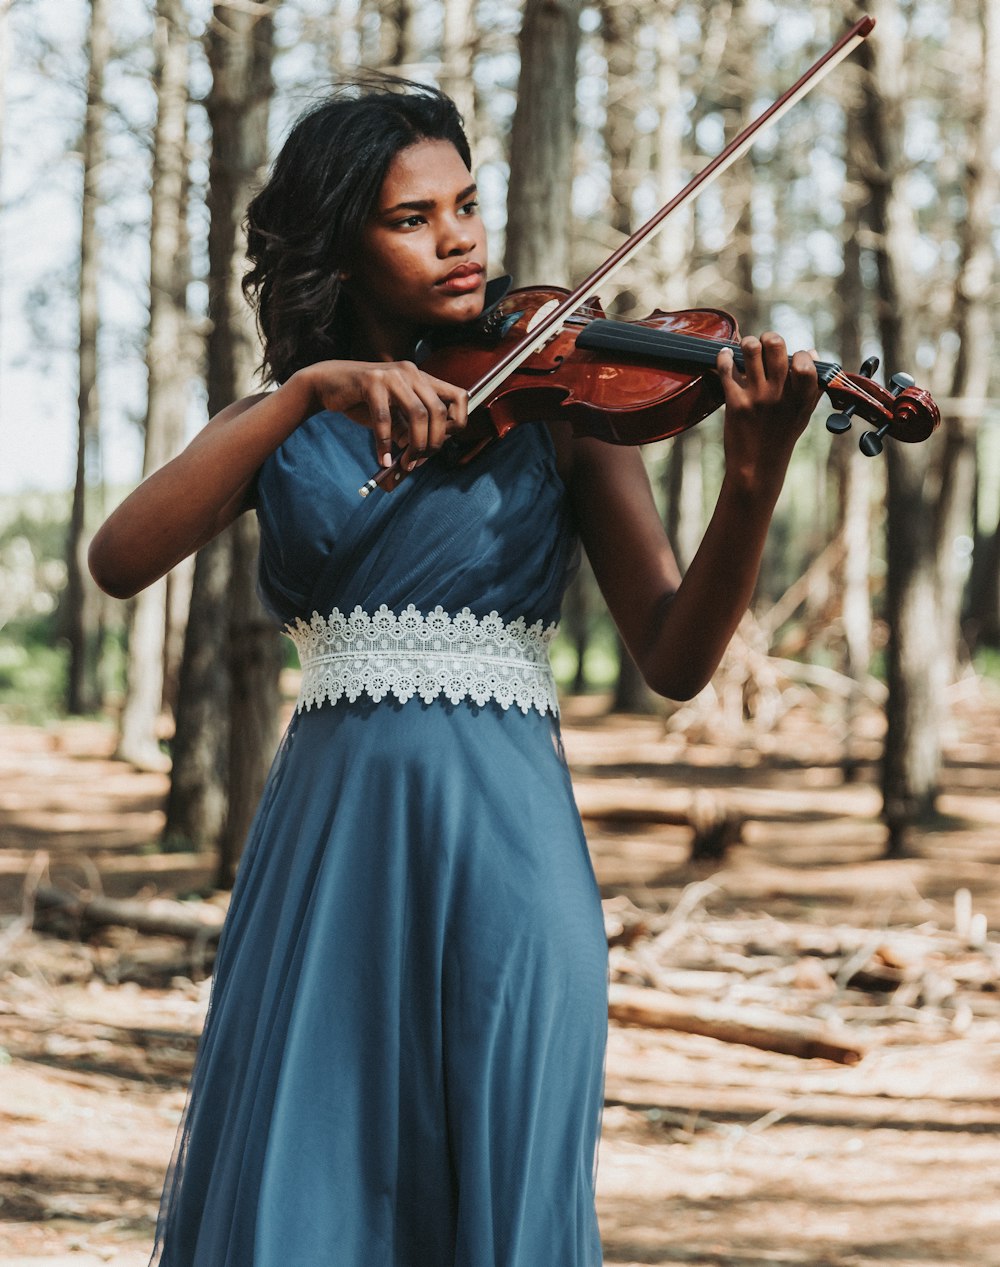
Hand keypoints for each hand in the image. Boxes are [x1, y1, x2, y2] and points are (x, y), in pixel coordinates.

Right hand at [303, 359, 468, 469]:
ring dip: (414, 445)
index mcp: (422, 378)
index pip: (460, 397)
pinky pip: (384, 419)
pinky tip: (383, 459)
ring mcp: (392, 375)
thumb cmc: (364, 401)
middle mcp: (411, 372)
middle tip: (419, 461)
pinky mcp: (371, 381)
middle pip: (439, 411)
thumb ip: (412, 429)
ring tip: (404, 463)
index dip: (457, 423)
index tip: (440, 443)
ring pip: (418, 414)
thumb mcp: (394, 415)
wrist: (328, 383)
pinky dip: (385, 444)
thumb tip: (424, 455)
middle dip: (433, 443)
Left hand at [715, 333, 820, 491]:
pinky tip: (725, 355)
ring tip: (746, 347)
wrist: (756, 468)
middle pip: (775, 345)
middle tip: (765, 343)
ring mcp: (757, 397)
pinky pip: (727, 368)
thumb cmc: (780, 438)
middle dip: (770, 338)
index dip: (799, 353)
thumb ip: (810, 385)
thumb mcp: (802, 414)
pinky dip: (724, 356)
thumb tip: (812, 353)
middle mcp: (779, 394)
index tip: (793, 359)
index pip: (805, 360)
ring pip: (750, 350)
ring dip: (747, 343)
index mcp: (800, 397)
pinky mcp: (735, 402)